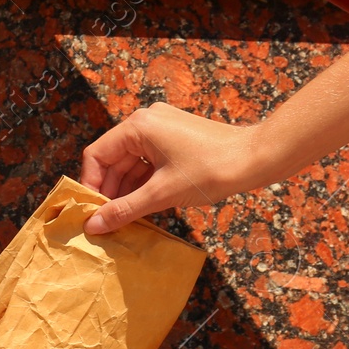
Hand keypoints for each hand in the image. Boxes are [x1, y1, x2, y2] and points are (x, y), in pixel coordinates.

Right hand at [80, 102, 278, 233]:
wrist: (258, 158)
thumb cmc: (212, 170)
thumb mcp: (161, 194)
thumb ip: (123, 210)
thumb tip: (92, 226)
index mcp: (138, 126)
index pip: (96, 156)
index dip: (90, 186)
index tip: (92, 213)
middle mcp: (146, 122)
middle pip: (112, 160)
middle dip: (109, 191)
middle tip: (107, 221)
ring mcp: (161, 129)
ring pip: (130, 164)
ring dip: (125, 191)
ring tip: (124, 219)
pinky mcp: (174, 139)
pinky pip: (147, 163)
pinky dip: (142, 184)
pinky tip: (142, 206)